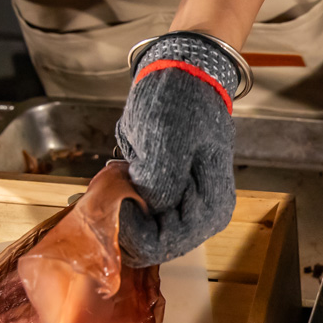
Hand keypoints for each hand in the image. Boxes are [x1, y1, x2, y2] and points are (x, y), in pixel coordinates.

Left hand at [116, 34, 237, 267]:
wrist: (182, 76)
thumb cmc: (180, 101)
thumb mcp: (168, 136)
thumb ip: (161, 180)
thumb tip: (145, 211)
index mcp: (211, 207)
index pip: (164, 244)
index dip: (131, 230)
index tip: (113, 197)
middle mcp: (202, 217)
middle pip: (152, 246)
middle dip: (123, 222)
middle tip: (111, 183)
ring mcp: (184, 209)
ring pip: (141, 235)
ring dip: (119, 213)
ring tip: (117, 175)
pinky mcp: (167, 200)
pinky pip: (138, 219)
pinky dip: (120, 204)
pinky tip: (119, 178)